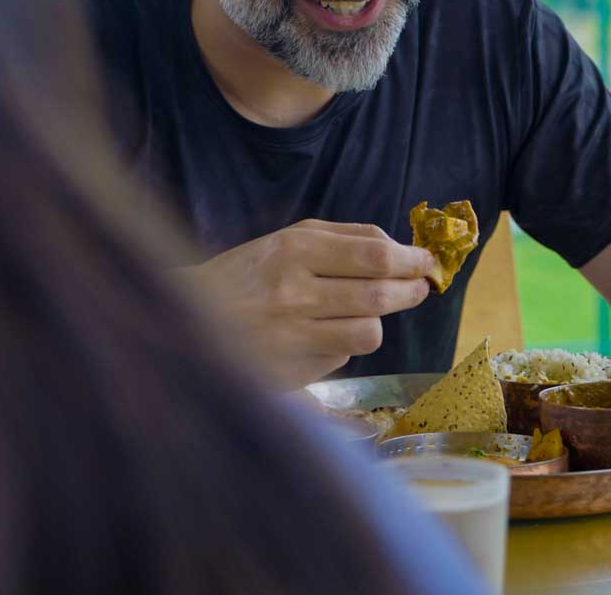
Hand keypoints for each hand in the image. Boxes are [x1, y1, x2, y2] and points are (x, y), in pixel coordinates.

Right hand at [182, 219, 436, 387]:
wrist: (183, 321)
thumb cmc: (244, 276)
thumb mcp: (282, 241)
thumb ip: (341, 238)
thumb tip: (397, 245)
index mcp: (292, 249)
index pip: (374, 254)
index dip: (412, 259)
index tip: (427, 261)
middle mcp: (292, 292)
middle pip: (379, 294)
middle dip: (410, 290)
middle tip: (420, 287)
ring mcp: (290, 337)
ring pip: (367, 333)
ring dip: (377, 322)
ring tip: (370, 313)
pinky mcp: (288, 372)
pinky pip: (340, 359)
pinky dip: (342, 347)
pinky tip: (322, 338)